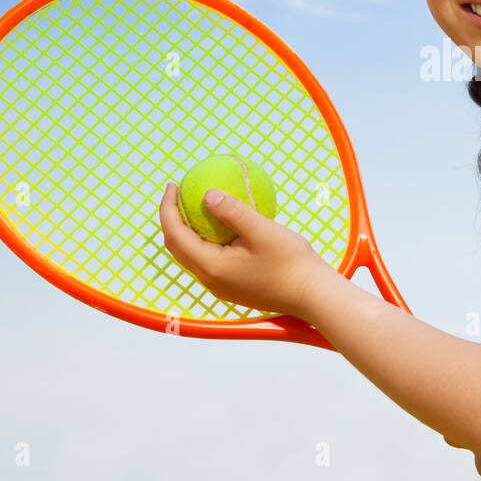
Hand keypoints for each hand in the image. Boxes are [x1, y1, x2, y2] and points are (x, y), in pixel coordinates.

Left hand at [158, 182, 329, 318]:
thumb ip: (233, 212)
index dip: (168, 208)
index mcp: (211, 266)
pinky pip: (208, 261)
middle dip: (171, 219)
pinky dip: (203, 241)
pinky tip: (220, 227)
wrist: (312, 296)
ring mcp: (220, 286)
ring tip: (194, 207)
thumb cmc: (291, 263)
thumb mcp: (262, 230)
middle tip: (178, 193)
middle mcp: (210, 280)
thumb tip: (207, 194)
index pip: (175, 234)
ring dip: (186, 231)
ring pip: (191, 256)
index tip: (173, 185)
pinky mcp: (232, 287)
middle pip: (177, 247)